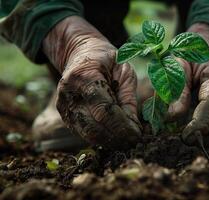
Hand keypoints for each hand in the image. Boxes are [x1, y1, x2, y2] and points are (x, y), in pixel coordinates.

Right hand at [43, 16, 140, 149]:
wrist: (80, 53)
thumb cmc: (106, 60)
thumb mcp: (124, 71)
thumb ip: (128, 98)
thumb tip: (135, 127)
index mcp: (84, 75)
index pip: (103, 109)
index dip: (122, 126)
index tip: (137, 135)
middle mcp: (69, 93)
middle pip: (94, 125)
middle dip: (117, 137)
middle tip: (135, 142)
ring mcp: (64, 105)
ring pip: (87, 133)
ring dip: (109, 142)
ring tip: (127, 142)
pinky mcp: (65, 114)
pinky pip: (83, 132)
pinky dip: (101, 138)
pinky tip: (115, 138)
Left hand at [168, 23, 208, 144]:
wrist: (206, 44)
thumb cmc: (187, 53)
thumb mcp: (177, 65)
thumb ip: (176, 90)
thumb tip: (170, 118)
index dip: (201, 123)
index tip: (185, 136)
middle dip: (204, 134)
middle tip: (184, 139)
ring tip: (190, 137)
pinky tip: (198, 133)